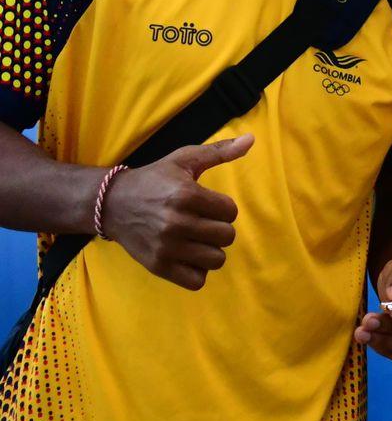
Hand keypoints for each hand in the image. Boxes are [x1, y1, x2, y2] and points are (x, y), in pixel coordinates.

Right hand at [100, 135, 252, 290]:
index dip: (223, 208)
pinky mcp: (157, 266)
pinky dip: (198, 271)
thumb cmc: (154, 180)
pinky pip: (197, 280)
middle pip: (226, 236)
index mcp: (185, 195)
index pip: (230, 212)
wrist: (111, 203)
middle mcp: (176, 222)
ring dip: (211, 250)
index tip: (208, 205)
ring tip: (197, 240)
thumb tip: (252, 139)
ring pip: (216, 260)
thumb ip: (219, 151)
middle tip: (202, 222)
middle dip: (219, 228)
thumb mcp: (184, 160)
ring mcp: (166, 247)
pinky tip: (189, 257)